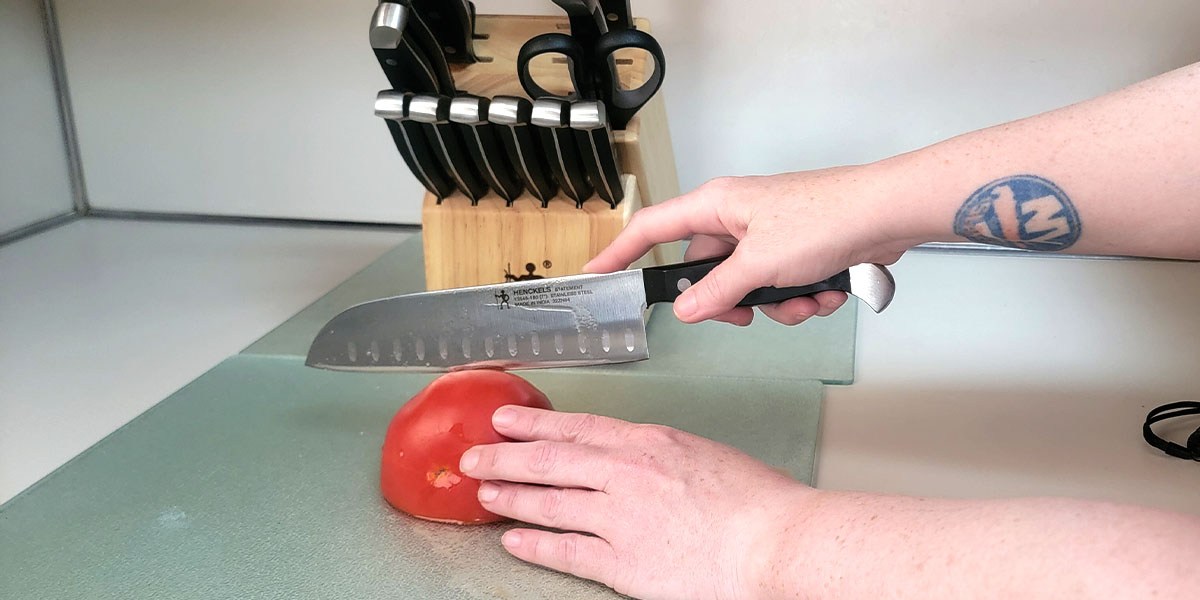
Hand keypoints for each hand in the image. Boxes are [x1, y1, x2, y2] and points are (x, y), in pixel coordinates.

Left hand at [458, 406, 810, 599]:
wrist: (775, 543)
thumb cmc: (757, 503)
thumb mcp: (703, 455)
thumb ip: (661, 455)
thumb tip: (638, 459)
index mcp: (649, 442)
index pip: (576, 427)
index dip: (533, 424)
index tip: (506, 421)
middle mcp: (627, 474)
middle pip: (550, 460)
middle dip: (504, 457)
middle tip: (474, 456)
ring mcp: (621, 518)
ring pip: (549, 502)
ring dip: (511, 498)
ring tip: (485, 495)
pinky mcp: (624, 563)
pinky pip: (568, 552)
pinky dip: (536, 546)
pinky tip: (515, 541)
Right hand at [585, 167, 913, 325]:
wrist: (889, 214)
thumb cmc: (826, 219)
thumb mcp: (759, 264)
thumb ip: (717, 292)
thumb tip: (685, 310)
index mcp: (717, 206)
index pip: (652, 229)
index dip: (621, 252)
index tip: (597, 274)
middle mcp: (739, 217)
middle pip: (708, 272)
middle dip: (733, 303)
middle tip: (746, 316)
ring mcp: (770, 234)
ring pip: (750, 287)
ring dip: (779, 306)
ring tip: (807, 299)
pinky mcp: (799, 249)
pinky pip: (783, 287)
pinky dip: (804, 298)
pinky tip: (829, 292)